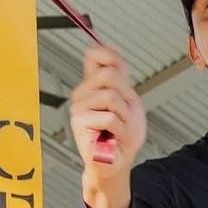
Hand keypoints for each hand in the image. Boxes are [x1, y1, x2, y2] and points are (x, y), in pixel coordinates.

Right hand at [69, 43, 146, 207]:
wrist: (117, 161)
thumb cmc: (122, 135)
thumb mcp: (129, 100)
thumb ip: (119, 75)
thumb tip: (107, 45)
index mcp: (93, 85)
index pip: (96, 55)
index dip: (111, 56)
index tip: (122, 73)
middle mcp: (82, 92)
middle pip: (110, 74)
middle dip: (126, 96)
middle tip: (124, 114)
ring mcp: (78, 107)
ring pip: (112, 96)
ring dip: (124, 116)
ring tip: (118, 128)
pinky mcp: (79, 122)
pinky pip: (110, 117)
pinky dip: (120, 130)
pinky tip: (113, 137)